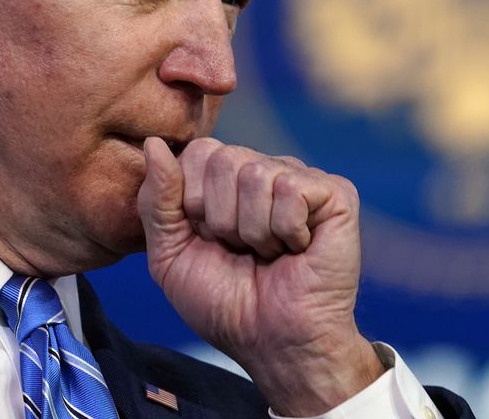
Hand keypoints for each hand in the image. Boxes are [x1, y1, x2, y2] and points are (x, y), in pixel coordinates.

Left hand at [137, 137, 383, 415]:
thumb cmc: (224, 303)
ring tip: (269, 253)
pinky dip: (286, 231)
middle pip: (224, 158)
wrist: (274, 344)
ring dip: (254, 231)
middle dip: (222, 219)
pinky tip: (298, 248)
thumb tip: (152, 144)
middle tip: (242, 250)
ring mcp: (301, 179)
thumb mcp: (170, 255)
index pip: (199, 151)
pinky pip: (291, 189)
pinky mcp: (335, 194)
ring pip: (256, 174)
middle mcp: (265, 170)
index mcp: (226, 180)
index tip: (208, 240)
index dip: (193, 202)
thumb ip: (157, 200)